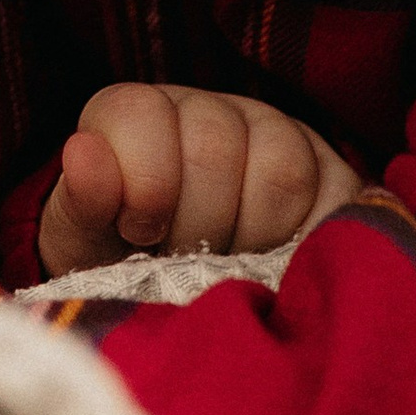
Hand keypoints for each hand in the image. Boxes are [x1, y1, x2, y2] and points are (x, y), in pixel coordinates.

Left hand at [37, 83, 357, 273]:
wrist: (181, 302)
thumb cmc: (121, 267)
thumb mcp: (83, 245)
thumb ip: (81, 202)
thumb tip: (84, 153)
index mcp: (139, 115)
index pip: (141, 112)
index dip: (143, 181)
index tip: (137, 233)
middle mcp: (210, 112)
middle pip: (214, 145)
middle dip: (194, 223)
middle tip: (183, 263)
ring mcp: (277, 137)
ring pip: (280, 169)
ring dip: (249, 238)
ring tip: (227, 270)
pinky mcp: (331, 176)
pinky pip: (334, 198)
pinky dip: (304, 245)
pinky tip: (274, 269)